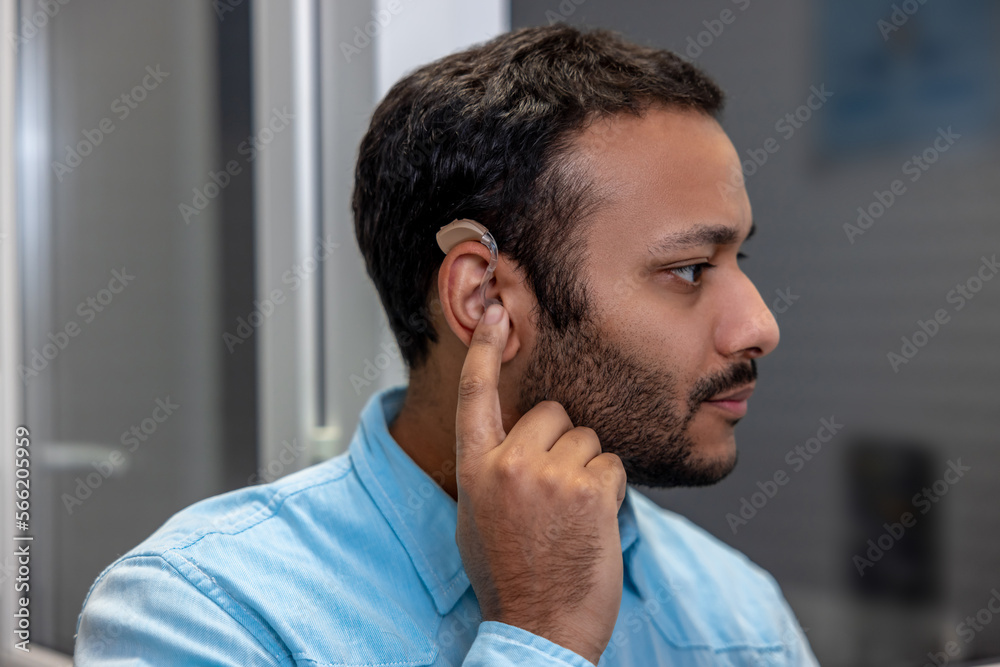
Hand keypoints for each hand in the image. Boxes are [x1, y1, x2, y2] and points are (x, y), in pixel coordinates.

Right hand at [454, 303, 626, 665]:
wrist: (538, 627)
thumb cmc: (511, 577)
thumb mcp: (478, 517)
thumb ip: (491, 469)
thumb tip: (511, 438)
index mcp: (475, 469)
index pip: (475, 396)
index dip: (485, 351)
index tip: (495, 314)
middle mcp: (508, 465)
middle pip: (552, 414)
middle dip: (563, 443)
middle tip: (557, 492)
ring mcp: (549, 476)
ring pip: (588, 440)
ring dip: (589, 471)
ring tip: (572, 516)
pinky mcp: (589, 490)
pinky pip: (612, 465)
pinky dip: (611, 490)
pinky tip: (593, 524)